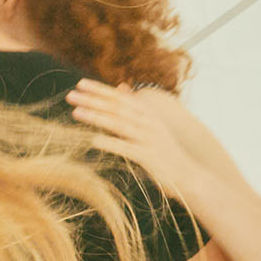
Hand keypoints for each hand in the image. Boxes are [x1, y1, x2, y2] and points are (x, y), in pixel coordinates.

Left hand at [66, 80, 233, 201]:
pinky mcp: (149, 157)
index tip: (80, 84)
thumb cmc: (165, 152)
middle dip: (93, 100)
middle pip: (117, 107)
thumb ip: (135, 107)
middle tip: (71, 95)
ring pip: (119, 124)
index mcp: (148, 114)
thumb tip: (121, 87)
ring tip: (76, 112)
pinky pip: (126, 148)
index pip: (120, 97)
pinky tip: (93, 140)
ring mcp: (149, 139)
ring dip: (96, 117)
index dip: (100, 89)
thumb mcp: (151, 125)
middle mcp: (149, 123)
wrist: (189, 176)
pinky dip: (110, 143)